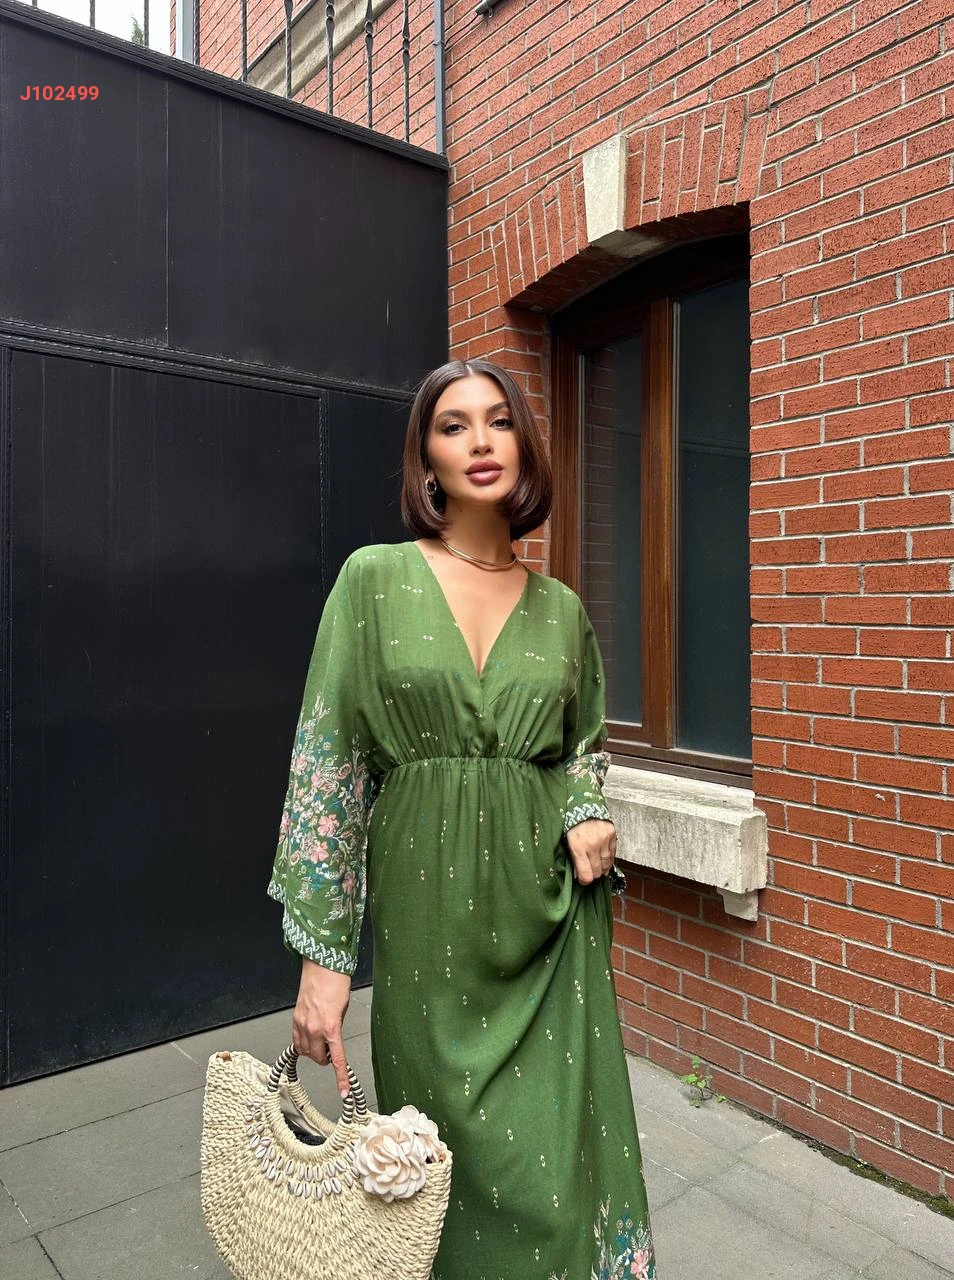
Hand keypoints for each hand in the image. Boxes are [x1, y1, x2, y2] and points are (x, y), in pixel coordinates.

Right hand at [292, 959, 351, 1097]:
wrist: (322, 966)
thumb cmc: (336, 983)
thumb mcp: (344, 1010)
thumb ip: (337, 1028)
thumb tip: (333, 1039)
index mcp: (330, 1028)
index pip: (337, 1059)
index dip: (340, 1078)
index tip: (343, 1092)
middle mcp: (313, 1029)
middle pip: (318, 1059)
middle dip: (325, 1058)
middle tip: (332, 1049)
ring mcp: (302, 1024)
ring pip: (305, 1052)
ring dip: (314, 1051)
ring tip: (322, 1039)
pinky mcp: (295, 1019)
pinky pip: (297, 1040)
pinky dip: (304, 1043)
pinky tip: (310, 1036)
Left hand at [565, 817, 616, 885]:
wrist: (583, 804)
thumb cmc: (572, 824)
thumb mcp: (567, 841)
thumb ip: (574, 859)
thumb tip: (579, 875)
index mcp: (578, 847)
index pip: (586, 875)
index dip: (584, 881)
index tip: (582, 880)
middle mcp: (592, 844)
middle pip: (597, 871)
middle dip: (593, 875)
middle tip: (589, 873)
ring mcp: (604, 839)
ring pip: (606, 864)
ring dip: (602, 868)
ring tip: (597, 869)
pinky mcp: (612, 834)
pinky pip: (613, 854)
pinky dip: (609, 860)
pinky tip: (605, 862)